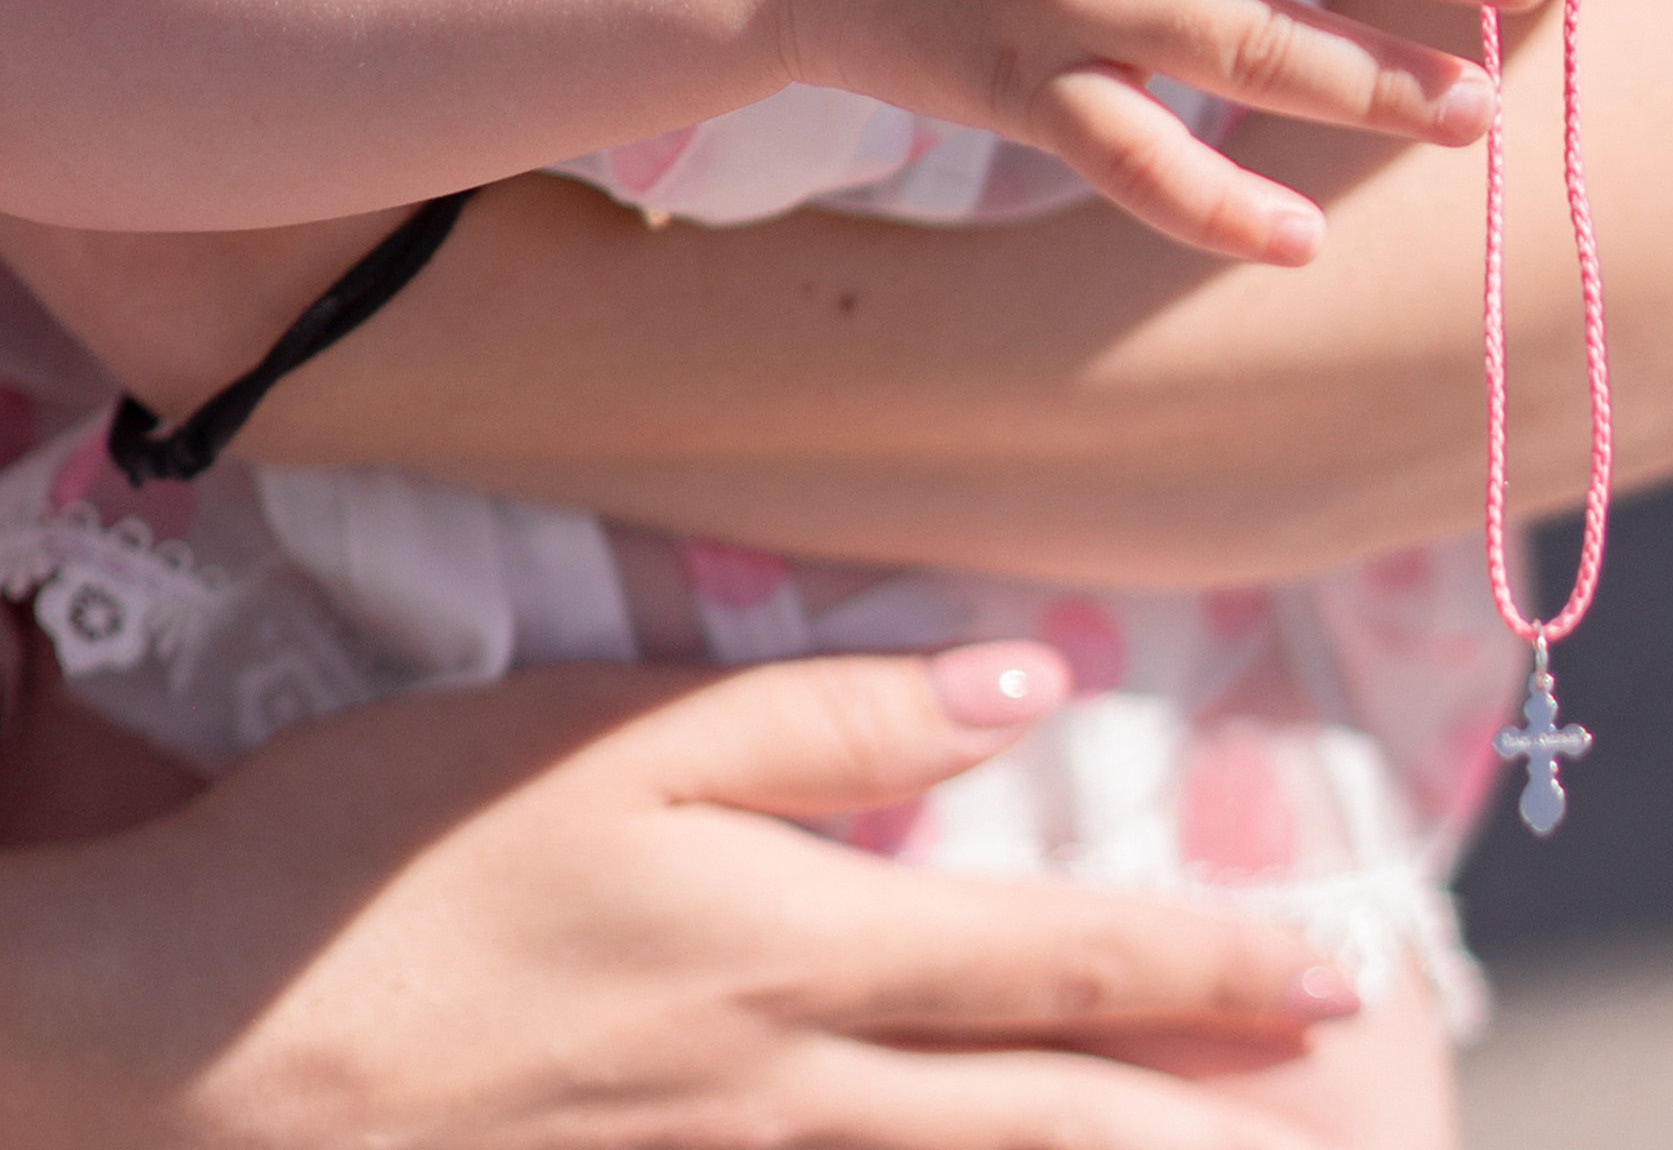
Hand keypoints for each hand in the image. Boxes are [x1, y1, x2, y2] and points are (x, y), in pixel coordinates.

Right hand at [5, 647, 1356, 1149]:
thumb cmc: (399, 858)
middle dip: (1212, 1107)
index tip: (1344, 968)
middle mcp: (791, 1096)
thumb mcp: (612, 735)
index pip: (1056, 960)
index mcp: (797, 946)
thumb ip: (823, 715)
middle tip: (1349, 1096)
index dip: (1210, 966)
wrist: (201, 1053)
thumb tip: (1027, 688)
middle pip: (1048, 1114)